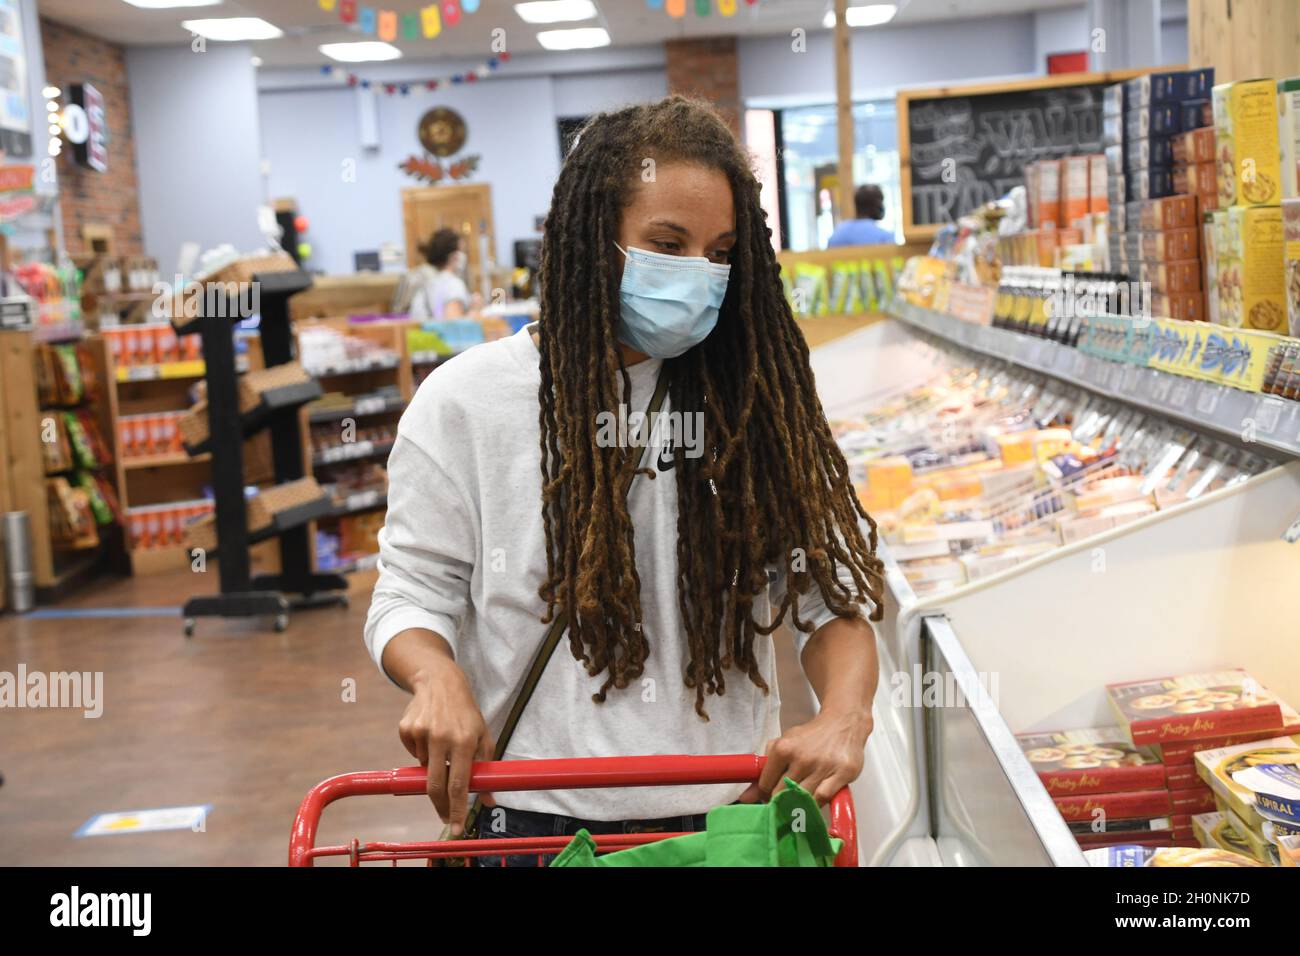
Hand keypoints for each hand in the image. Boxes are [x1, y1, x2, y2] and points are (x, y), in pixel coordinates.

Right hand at [397, 657, 494, 834]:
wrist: (440, 681)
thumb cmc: (466, 713)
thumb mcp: (483, 735)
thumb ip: (486, 768)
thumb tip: (488, 800)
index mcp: (465, 740)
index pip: (459, 784)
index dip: (456, 809)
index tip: (455, 828)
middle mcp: (442, 737)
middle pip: (435, 785)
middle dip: (440, 806)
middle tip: (445, 816)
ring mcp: (421, 732)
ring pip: (424, 768)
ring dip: (433, 766)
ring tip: (442, 744)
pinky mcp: (406, 728)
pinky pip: (413, 753)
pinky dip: (421, 751)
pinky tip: (429, 733)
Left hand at [740, 706, 872, 805]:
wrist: (842, 723)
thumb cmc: (810, 737)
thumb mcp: (784, 744)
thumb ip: (764, 770)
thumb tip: (746, 797)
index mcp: (783, 748)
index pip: (766, 783)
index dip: (764, 795)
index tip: (768, 797)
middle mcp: (802, 758)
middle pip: (782, 794)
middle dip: (779, 802)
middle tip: (781, 804)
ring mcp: (823, 766)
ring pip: (802, 799)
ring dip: (797, 805)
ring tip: (797, 803)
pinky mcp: (843, 773)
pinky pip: (823, 798)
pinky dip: (815, 805)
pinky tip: (813, 802)